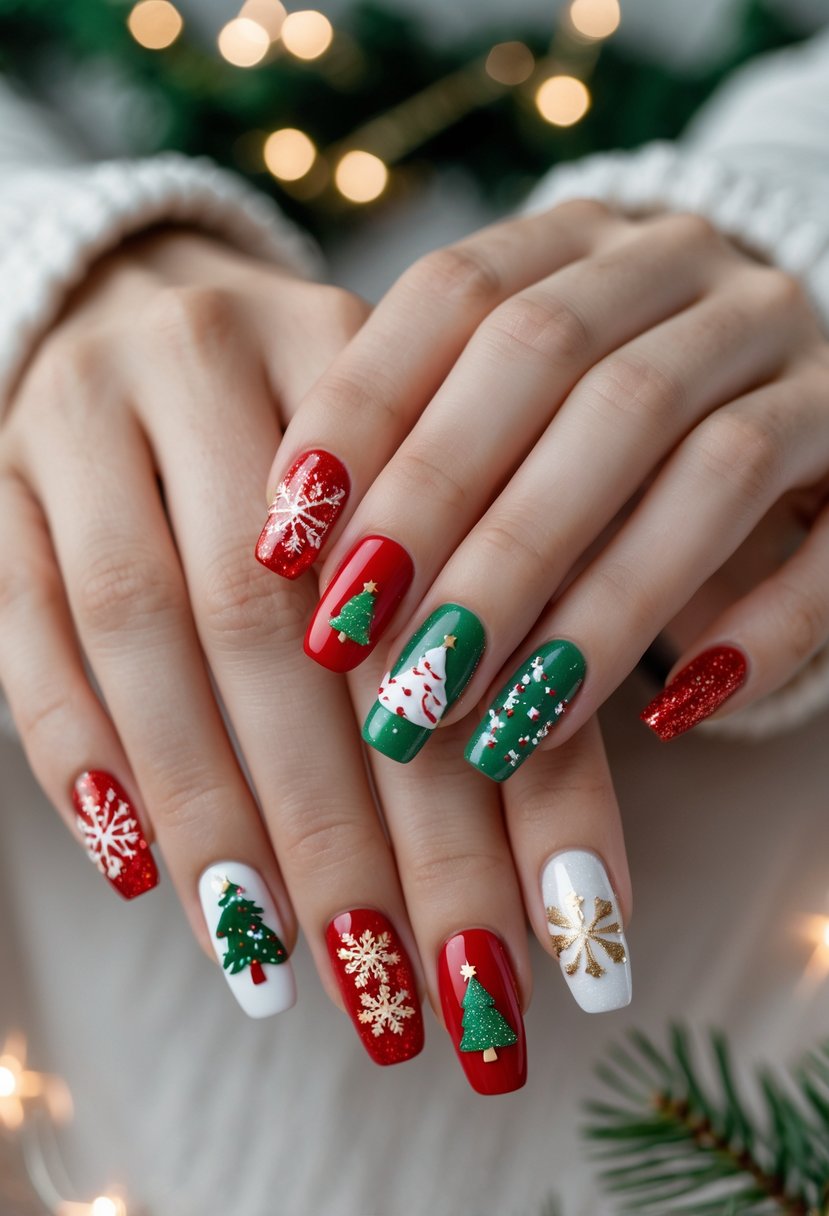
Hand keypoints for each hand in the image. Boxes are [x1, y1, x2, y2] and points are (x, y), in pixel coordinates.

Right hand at [0, 228, 634, 1088]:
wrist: (137, 303)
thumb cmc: (321, 434)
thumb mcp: (426, 493)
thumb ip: (506, 638)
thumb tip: (576, 887)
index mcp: (374, 364)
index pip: (445, 597)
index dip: (499, 780)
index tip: (542, 946)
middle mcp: (221, 368)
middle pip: (287, 627)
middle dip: (354, 830)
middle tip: (406, 997)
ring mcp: (91, 420)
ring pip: (149, 632)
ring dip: (218, 816)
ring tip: (276, 972)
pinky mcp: (3, 480)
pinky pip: (28, 625)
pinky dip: (78, 749)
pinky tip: (139, 872)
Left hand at [264, 199, 828, 764]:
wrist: (781, 367)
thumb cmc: (595, 406)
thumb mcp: (509, 401)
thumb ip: (425, 448)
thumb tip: (307, 578)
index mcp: (579, 241)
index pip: (455, 296)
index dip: (360, 415)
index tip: (282, 546)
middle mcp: (690, 274)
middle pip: (561, 370)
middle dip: (457, 528)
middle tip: (382, 670)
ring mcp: (797, 350)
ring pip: (702, 464)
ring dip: (590, 608)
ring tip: (493, 724)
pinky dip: (757, 630)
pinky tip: (671, 712)